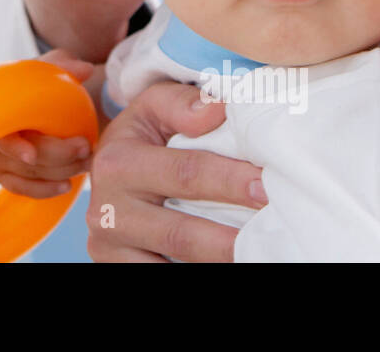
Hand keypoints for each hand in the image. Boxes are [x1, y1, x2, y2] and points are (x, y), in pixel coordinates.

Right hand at [0, 50, 96, 197]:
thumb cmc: (38, 84)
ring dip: (60, 171)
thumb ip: (64, 66)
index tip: (31, 155)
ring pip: (28, 174)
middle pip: (21, 157)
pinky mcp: (6, 174)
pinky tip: (67, 186)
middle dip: (58, 156)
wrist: (33, 101)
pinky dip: (46, 190)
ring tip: (87, 162)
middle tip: (86, 147)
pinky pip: (23, 189)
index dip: (13, 147)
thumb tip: (85, 70)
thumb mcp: (50, 70)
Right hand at [86, 81, 267, 261]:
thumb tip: (217, 111)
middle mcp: (107, 208)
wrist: (107, 170)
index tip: (266, 188)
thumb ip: (182, 103)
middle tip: (273, 230)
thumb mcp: (152, 107)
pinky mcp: (114, 266)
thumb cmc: (142, 136)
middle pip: (181, 232)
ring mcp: (110, 244)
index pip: (184, 173)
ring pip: (174, 263)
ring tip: (258, 253)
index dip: (229, 182)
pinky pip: (160, 275)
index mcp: (117, 163)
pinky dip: (199, 269)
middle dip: (231, 237)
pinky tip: (231, 262)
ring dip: (219, 260)